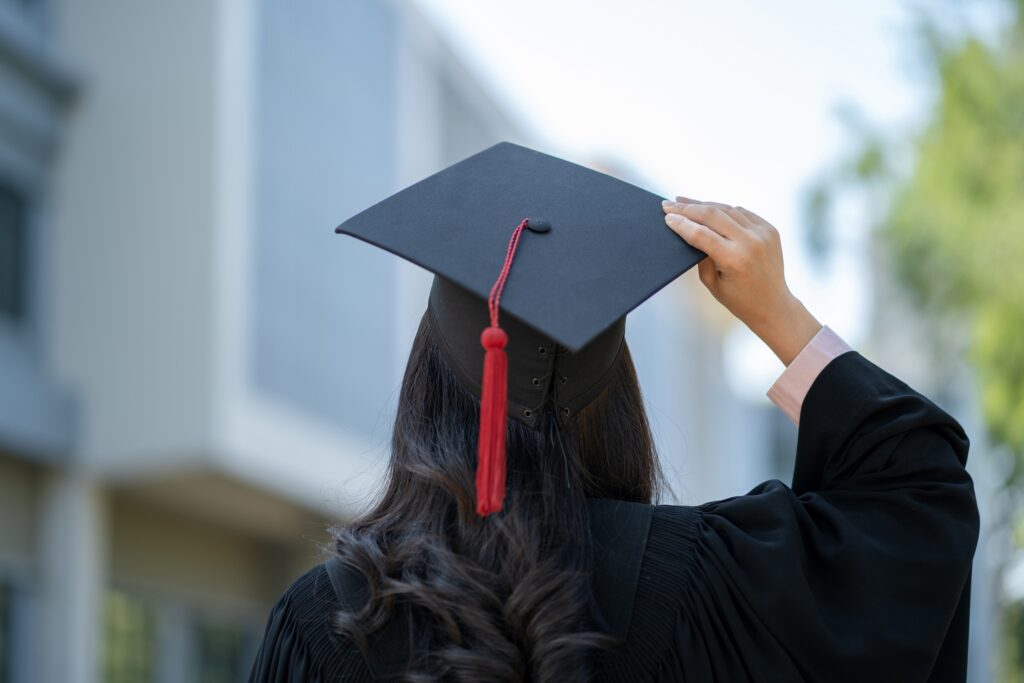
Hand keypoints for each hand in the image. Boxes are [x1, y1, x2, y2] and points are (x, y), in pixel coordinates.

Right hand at [662, 196, 820, 364]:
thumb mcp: (712, 283)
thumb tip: (689, 230)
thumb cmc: (740, 300)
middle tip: (670, 204)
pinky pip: (742, 212)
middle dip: (688, 208)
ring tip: (686, 203)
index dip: (681, 224)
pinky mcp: (770, 229)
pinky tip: (711, 209)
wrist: (773, 304)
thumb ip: (700, 256)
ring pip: (727, 209)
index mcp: (734, 259)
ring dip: (705, 205)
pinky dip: (725, 210)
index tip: (667, 217)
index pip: (700, 234)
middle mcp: (750, 242)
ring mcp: (763, 233)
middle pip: (713, 215)